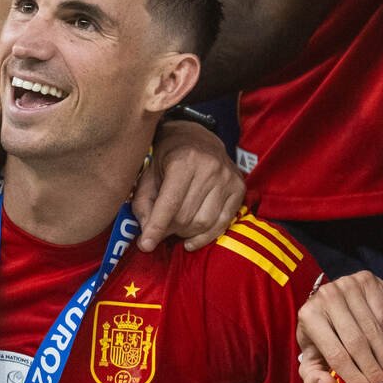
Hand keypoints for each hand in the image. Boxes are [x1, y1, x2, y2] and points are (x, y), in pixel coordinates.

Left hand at [132, 122, 244, 251]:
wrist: (198, 137)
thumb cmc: (168, 157)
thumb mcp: (148, 173)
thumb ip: (143, 203)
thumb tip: (147, 233)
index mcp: (184, 160)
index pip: (170, 203)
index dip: (156, 227)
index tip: (145, 245)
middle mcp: (210, 167)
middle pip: (187, 216)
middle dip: (169, 230)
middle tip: (159, 231)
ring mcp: (228, 178)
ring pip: (204, 222)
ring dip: (186, 234)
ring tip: (175, 229)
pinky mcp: (239, 187)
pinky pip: (223, 222)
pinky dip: (206, 236)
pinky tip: (191, 240)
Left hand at [296, 273, 382, 382]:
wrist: (329, 303)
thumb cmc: (320, 337)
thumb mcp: (311, 358)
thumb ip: (313, 377)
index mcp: (309, 316)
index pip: (335, 353)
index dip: (354, 377)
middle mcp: (327, 296)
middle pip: (356, 341)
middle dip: (373, 369)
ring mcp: (348, 284)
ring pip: (373, 328)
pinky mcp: (366, 279)